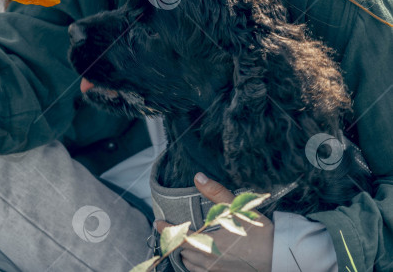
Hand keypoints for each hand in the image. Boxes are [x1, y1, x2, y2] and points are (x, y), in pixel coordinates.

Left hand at [155, 173, 273, 271]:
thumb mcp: (240, 211)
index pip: (179, 236)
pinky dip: (196, 266)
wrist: (283, 259)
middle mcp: (210, 261)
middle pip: (183, 252)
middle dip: (177, 241)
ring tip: (186, 244)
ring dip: (186, 254)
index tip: (157, 222)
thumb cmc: (263, 235)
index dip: (166, 229)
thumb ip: (217, 193)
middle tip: (175, 230)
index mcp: (210, 244)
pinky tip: (202, 259)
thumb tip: (198, 177)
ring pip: (191, 265)